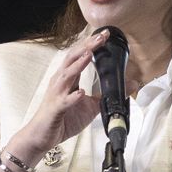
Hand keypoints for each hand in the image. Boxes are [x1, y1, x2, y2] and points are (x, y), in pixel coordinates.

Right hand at [14, 30, 106, 158]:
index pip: (79, 56)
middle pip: (72, 59)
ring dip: (78, 65)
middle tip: (100, 37)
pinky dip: (73, 97)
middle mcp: (60, 82)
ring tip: (89, 54)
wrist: (41, 137)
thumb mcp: (90, 107)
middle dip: (86, 47)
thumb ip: (106, 95)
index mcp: (68, 79)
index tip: (105, 34)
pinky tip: (81, 93)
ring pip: (66, 75)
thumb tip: (130, 85)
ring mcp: (56, 95)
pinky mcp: (56, 109)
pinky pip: (64, 101)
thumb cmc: (62, 119)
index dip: (91, 44)